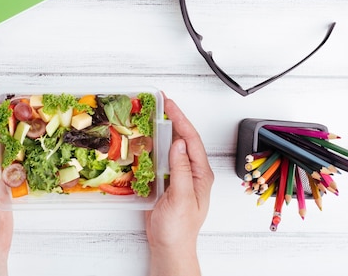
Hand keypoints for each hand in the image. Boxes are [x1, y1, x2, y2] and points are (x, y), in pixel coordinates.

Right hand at [145, 97, 213, 275]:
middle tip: (160, 102)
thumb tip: (179, 143)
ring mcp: (179, 175)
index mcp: (200, 174)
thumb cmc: (179, 228)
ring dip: (164, 129)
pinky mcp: (167, 181)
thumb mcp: (181, 198)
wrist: (169, 246)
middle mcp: (192, 172)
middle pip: (184, 138)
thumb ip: (181, 169)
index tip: (169, 104)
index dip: (181, 119)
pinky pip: (162, 157)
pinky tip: (147, 139)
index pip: (191, 139)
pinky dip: (155, 145)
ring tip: (153, 114)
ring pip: (173, 146)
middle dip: (174, 118)